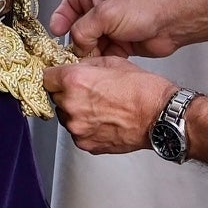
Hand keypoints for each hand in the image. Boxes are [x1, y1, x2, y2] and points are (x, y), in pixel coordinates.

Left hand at [45, 57, 174, 154]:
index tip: (60, 77)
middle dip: (67, 93)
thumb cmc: (143, 90)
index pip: (46, 77)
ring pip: (66, 116)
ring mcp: (77, 128)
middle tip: (89, 92)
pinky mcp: (86, 144)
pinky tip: (104, 120)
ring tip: (100, 107)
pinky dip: (86, 127)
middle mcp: (71, 106)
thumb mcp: (113, 62)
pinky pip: (78, 133)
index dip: (55, 76)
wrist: (160, 117)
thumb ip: (87, 65)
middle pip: (55, 97)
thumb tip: (75, 67)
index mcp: (75, 82)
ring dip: (76, 111)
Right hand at [51, 0, 190, 55]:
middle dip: (75, 41)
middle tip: (71, 51)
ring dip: (88, 53)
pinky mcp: (120, 44)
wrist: (172, 23)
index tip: (55, 32)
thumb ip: (82, 29)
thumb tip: (76, 44)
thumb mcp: (105, 13)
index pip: (69, 3)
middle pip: (78, 28)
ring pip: (90, 44)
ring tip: (88, 59)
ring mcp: (111, 28)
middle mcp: (102, 10)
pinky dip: (101, 60)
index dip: (60, 17)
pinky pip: (103, 54)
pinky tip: (101, 63)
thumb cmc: (145, 8)